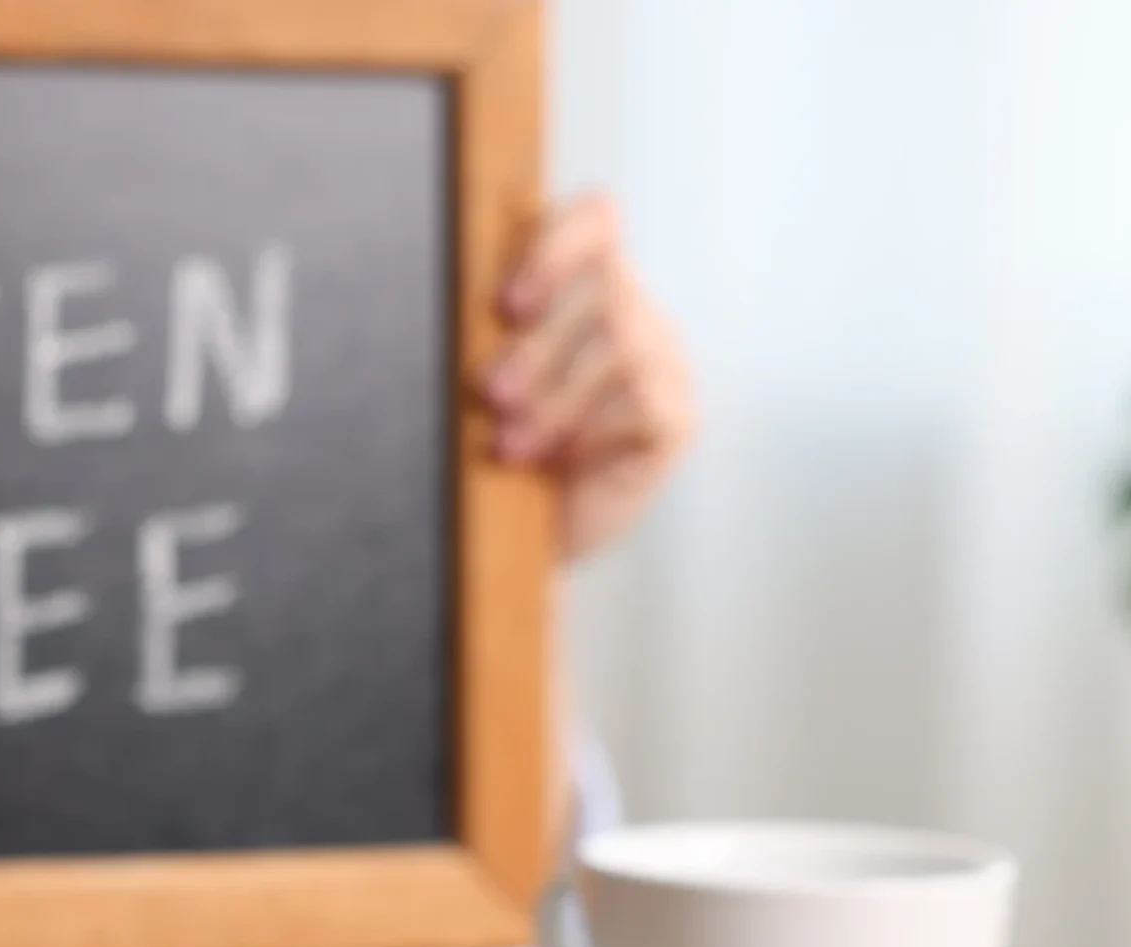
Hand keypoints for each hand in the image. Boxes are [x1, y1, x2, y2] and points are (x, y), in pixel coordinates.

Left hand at [480, 193, 692, 561]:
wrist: (516, 541)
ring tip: (510, 444)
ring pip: (624, 342)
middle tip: (490, 395)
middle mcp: (636, 315)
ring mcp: (666, 365)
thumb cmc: (494, 451)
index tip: (506, 307)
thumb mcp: (481, 382)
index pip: (596, 221)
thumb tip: (453, 295)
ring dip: (556, 395)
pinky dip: (588, 429)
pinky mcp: (677, 419)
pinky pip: (644, 400)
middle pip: (607, 285)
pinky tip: (552, 460)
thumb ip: (485, 330)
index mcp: (585, 289)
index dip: (556, 245)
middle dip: (539, 345)